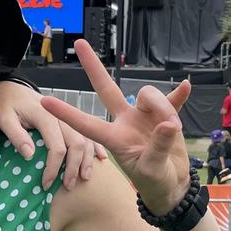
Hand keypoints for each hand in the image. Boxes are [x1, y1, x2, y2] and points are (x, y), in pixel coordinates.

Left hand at [0, 80, 105, 189]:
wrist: (15, 88)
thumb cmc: (9, 105)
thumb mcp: (5, 118)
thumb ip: (16, 135)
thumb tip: (30, 155)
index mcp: (46, 117)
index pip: (56, 147)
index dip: (53, 168)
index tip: (46, 184)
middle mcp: (62, 117)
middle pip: (76, 144)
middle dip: (73, 167)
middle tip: (67, 186)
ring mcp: (68, 118)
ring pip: (85, 139)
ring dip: (86, 160)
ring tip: (84, 178)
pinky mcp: (70, 119)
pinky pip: (88, 132)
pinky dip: (96, 146)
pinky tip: (101, 159)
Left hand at [40, 40, 191, 213]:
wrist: (172, 186)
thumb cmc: (154, 182)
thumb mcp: (152, 170)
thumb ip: (157, 147)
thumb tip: (167, 124)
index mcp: (114, 138)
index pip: (87, 123)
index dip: (67, 113)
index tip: (45, 101)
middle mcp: (126, 122)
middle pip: (106, 89)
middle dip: (93, 67)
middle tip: (79, 44)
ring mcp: (144, 116)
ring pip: (149, 95)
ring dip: (164, 107)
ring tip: (174, 128)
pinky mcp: (165, 116)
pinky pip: (171, 99)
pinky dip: (178, 94)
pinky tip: (185, 85)